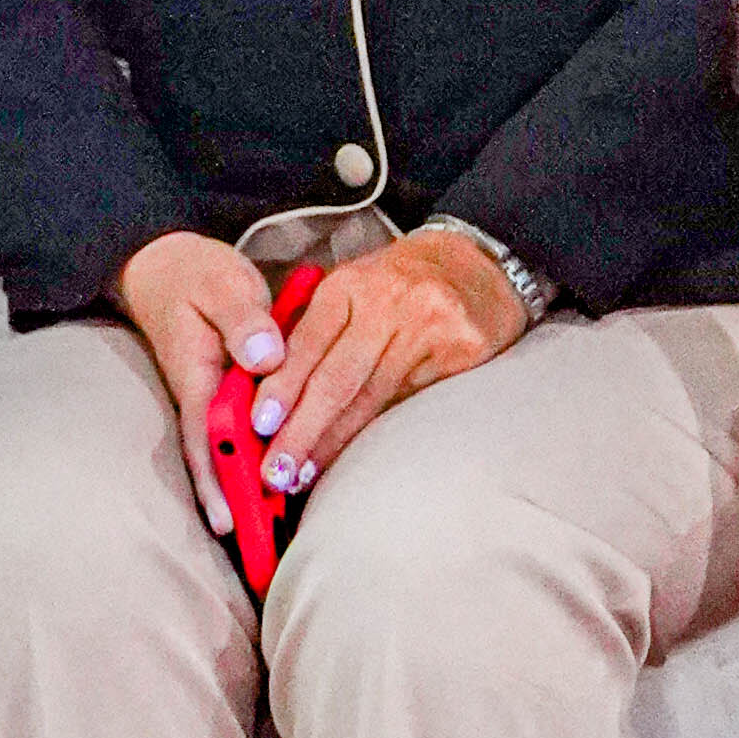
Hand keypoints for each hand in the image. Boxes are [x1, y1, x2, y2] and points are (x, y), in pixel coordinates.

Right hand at [119, 229, 294, 539]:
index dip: (219, 478)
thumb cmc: (195, 275)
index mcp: (196, 373)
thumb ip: (244, 318)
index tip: (230, 519)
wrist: (166, 266)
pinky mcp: (226, 396)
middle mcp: (200, 396)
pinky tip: (282, 493)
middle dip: (236, 504)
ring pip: (230, 454)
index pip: (206, 436)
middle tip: (258, 553)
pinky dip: (258, 464)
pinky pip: (242, 437)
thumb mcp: (221, 285)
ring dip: (249, 493)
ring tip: (272, 539)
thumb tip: (266, 356)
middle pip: (217, 460)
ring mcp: (211, 399)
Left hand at [235, 225, 531, 493]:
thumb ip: (313, 328)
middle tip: (274, 472)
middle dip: (302, 429)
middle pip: (338, 379)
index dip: (282, 388)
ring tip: (304, 475)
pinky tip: (355, 456)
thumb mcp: (353, 286)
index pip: (307, 343)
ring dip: (335, 442)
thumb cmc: (401, 282)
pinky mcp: (462, 352)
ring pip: (373, 399)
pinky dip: (377, 434)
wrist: (480, 262)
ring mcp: (430, 329)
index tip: (258, 426)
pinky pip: (410, 403)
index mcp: (352, 284)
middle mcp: (390, 304)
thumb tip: (263, 389)